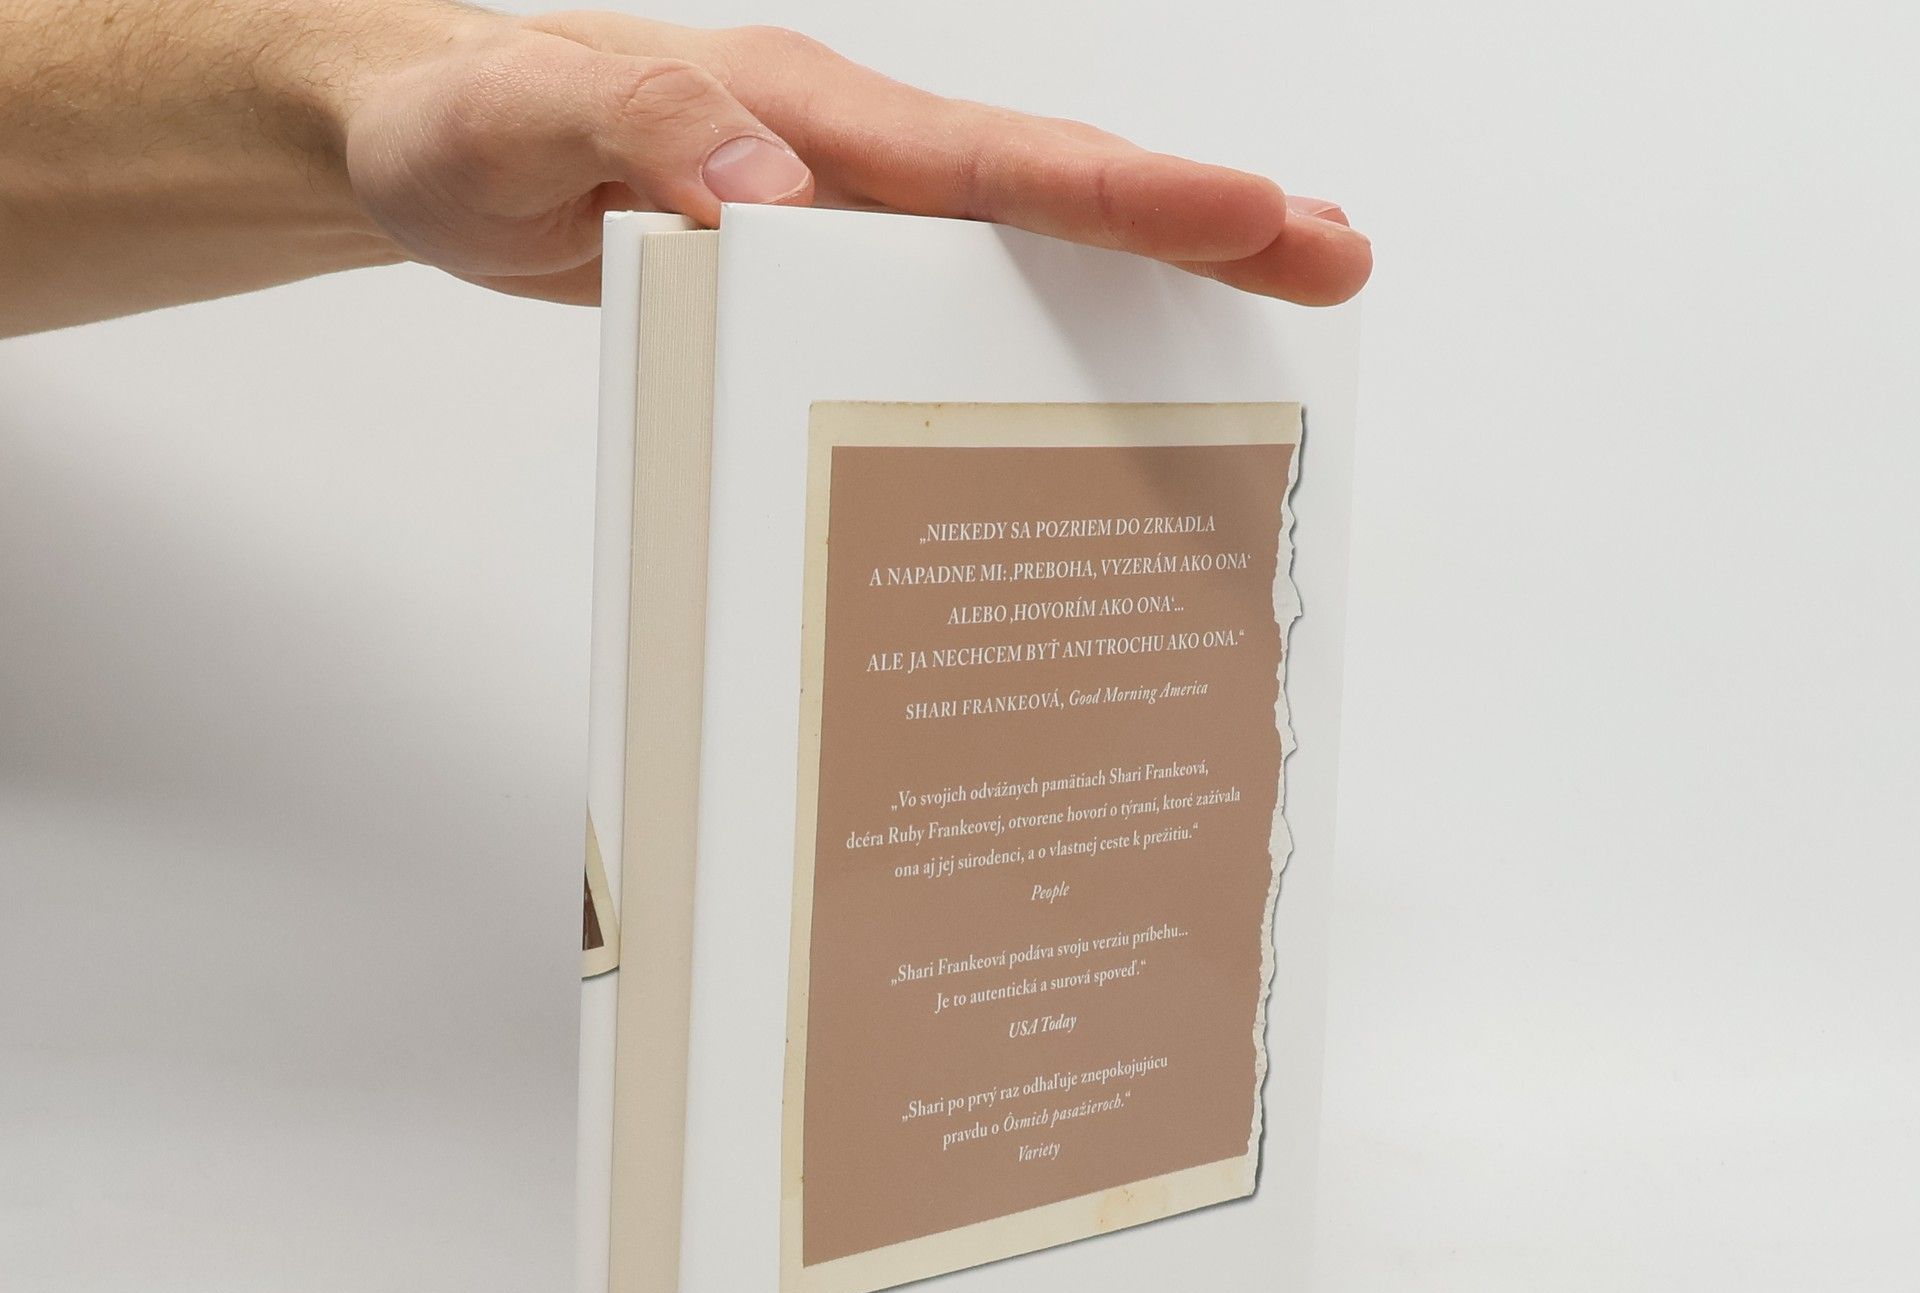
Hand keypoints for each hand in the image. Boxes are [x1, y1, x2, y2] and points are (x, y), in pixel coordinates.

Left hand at [339, 11, 1369, 305]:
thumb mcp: (515, 120)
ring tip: (1273, 309)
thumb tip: (782, 206)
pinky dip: (1040, 327)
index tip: (1252, 213)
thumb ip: (644, 131)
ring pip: (1021, 248)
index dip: (1124, 196)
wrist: (419, 142)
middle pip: (1052, 194)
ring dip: (1148, 279)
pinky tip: (1091, 370)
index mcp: (805, 120)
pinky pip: (951, 303)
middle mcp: (847, 160)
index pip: (991, 162)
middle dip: (1200, 226)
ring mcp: (843, 218)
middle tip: (1337, 259)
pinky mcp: (818, 277)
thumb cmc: (460, 124)